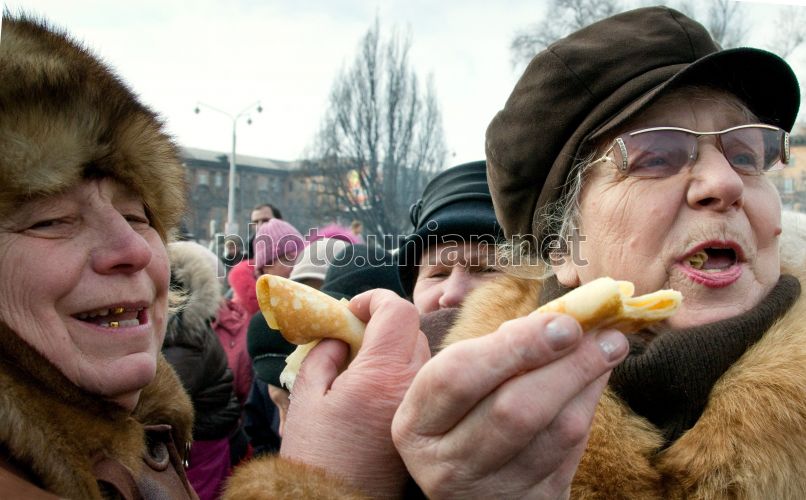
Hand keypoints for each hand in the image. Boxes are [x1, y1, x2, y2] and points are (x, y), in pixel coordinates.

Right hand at [280, 289, 430, 496]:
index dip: (374, 299)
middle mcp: (411, 386)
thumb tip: (341, 333)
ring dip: (395, 346)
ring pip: (420, 352)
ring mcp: (421, 405)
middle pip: (412, 328)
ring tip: (363, 362)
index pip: (398, 311)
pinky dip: (401, 370)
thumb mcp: (306, 395)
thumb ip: (324, 352)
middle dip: (383, 322)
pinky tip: (376, 386)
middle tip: (353, 333)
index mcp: (381, 374)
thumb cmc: (315, 454)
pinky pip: (420, 378)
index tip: (352, 308)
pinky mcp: (423, 421)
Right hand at [392, 312, 627, 498]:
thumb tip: (556, 318)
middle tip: (600, 332)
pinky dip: (588, 408)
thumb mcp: (453, 384)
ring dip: (588, 383)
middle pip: (513, 409)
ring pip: (553, 433)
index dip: (514, 346)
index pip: (458, 377)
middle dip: (565, 364)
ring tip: (610, 346)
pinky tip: (595, 379)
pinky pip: (571, 452)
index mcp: (417, 424)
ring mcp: (491, 491)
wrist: (469, 484)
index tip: (562, 322)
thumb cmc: (460, 415)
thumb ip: (490, 350)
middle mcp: (447, 465)